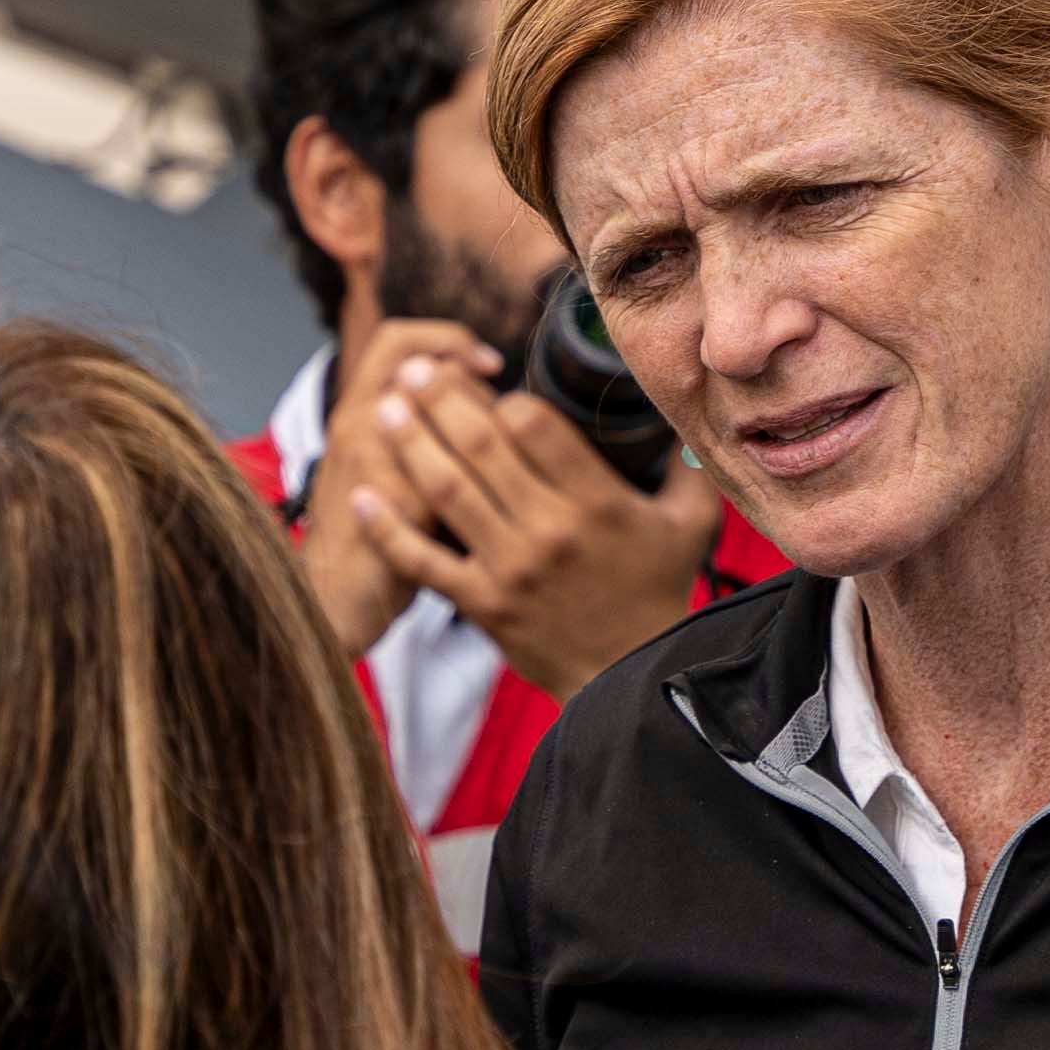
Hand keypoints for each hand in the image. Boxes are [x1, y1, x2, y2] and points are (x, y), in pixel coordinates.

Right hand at [296, 319, 500, 654]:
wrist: (331, 603)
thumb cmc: (363, 537)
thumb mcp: (377, 467)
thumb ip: (414, 431)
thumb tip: (478, 401)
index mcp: (352, 410)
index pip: (398, 339)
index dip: (450, 340)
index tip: (489, 365)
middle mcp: (358, 427)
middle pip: (435, 374)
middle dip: (482, 391)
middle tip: (507, 418)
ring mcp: (374, 467)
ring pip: (451, 421)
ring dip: (488, 435)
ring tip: (503, 462)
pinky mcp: (400, 511)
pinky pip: (458, 478)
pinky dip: (486, 485)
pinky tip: (498, 504)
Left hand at [345, 349, 727, 698]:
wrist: (630, 679)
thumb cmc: (658, 594)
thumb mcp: (690, 525)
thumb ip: (685, 465)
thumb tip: (680, 415)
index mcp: (597, 500)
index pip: (534, 424)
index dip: (503, 396)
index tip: (488, 384)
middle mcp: (548, 528)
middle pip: (481, 445)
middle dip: (441, 398)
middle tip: (413, 370)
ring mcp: (509, 567)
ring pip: (446, 490)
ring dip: (409, 443)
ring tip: (386, 408)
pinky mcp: (480, 603)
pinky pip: (422, 559)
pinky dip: (386, 527)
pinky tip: (360, 496)